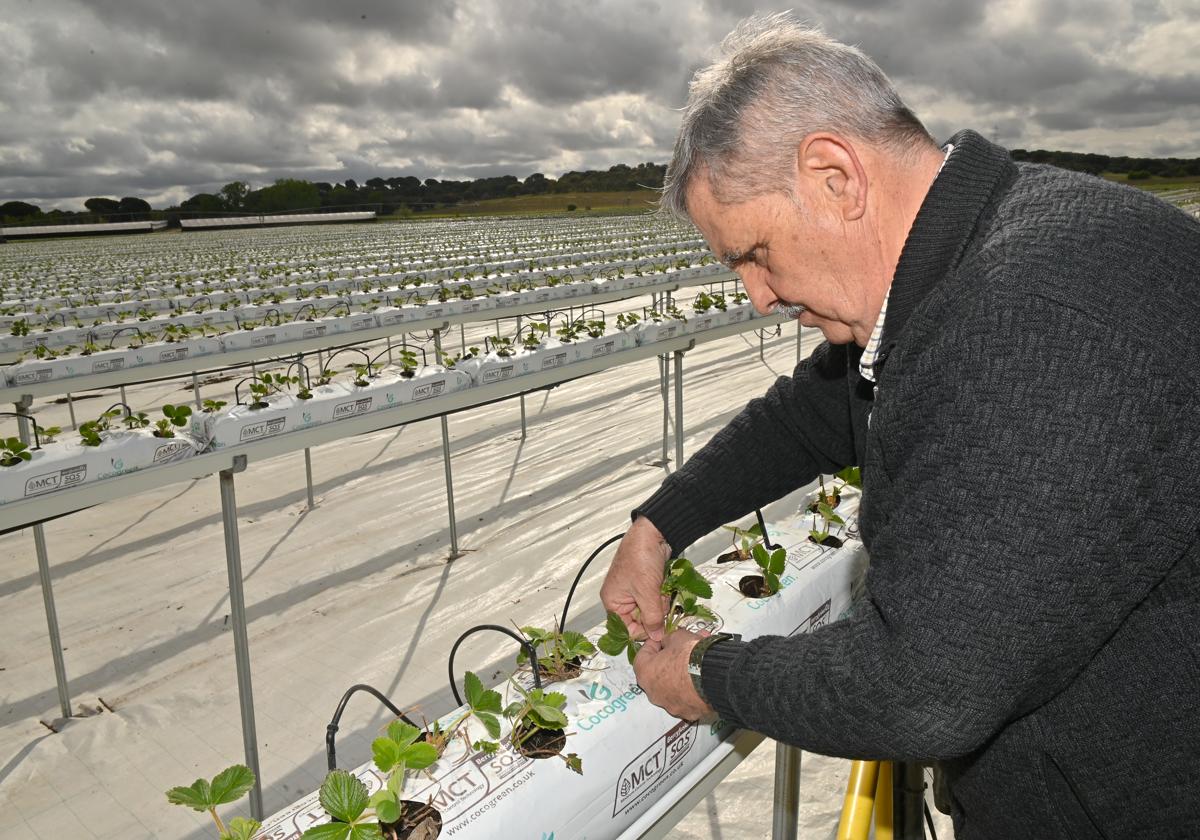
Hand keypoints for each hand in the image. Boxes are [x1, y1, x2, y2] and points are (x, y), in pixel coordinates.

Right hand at [601, 516, 670, 640]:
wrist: (653, 534)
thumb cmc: (641, 559)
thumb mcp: (647, 593)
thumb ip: (652, 618)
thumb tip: (656, 636)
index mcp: (612, 600)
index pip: (626, 629)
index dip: (643, 631)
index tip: (659, 628)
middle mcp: (620, 597)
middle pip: (640, 619)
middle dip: (654, 612)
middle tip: (659, 599)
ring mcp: (634, 590)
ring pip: (650, 609)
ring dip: (660, 602)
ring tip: (661, 588)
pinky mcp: (646, 583)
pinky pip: (655, 598)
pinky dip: (662, 594)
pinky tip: (664, 584)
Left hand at [633, 629, 713, 720]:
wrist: (716, 676)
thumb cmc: (691, 656)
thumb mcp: (678, 636)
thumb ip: (668, 639)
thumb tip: (669, 641)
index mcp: (645, 673)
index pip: (642, 655)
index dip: (654, 644)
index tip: (663, 639)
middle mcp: (654, 693)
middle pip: (657, 673)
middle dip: (668, 661)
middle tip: (680, 651)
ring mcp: (671, 705)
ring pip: (672, 687)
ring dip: (680, 676)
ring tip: (696, 663)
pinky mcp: (688, 712)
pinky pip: (686, 698)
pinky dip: (691, 689)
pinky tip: (702, 677)